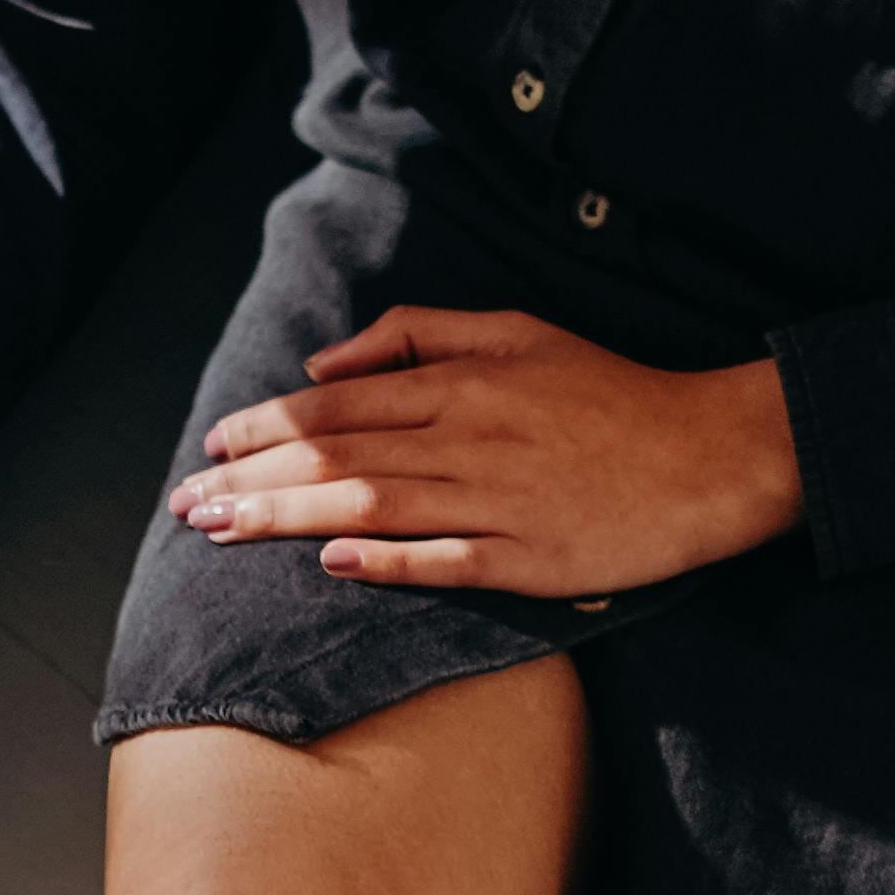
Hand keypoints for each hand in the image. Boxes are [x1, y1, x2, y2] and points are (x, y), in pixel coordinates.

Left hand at [168, 308, 803, 593]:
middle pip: (338, 454)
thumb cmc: (609, 392)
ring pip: (371, 504)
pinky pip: (443, 559)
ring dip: (288, 517)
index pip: (338, 405)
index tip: (213, 447)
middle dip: (251, 478)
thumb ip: (421, 334)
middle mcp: (468, 436)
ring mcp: (497, 500)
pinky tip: (330, 563)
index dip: (266, 427)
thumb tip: (327, 364)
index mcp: (461, 380)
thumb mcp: (517, 331)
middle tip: (186, 503)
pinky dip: (386, 561)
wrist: (708, 454)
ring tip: (222, 531)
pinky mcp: (528, 557)